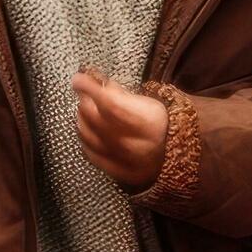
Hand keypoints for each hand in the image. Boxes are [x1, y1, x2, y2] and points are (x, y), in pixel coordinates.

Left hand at [71, 68, 167, 189]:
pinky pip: (90, 154)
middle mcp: (135, 145)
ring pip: (88, 136)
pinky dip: (85, 139)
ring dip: (82, 119)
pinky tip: (88, 130)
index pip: (110, 103)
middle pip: (95, 119)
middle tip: (85, 94)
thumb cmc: (159, 124)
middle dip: (85, 102)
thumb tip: (94, 79)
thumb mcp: (147, 102)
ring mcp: (123, 162)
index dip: (91, 89)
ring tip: (87, 110)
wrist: (173, 158)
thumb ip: (120, 92)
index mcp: (149, 122)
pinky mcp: (115, 173)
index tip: (79, 79)